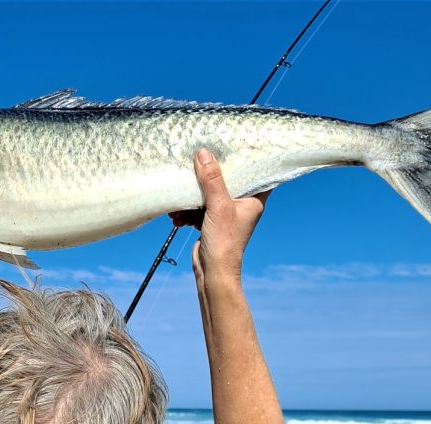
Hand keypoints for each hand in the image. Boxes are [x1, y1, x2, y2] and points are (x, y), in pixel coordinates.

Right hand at [169, 150, 268, 282]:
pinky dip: (187, 211)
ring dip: (191, 197)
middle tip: (197, 161)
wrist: (212, 273)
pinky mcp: (211, 222)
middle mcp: (241, 205)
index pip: (255, 171)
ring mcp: (225, 214)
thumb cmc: (224, 242)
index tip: (234, 143)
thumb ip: (211, 179)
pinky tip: (176, 216)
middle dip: (208, 174)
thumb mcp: (218, 206)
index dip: (246, 157)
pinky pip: (198, 209)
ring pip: (208, 194)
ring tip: (179, 202)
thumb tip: (203, 153)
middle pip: (226, 179)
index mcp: (253, 199)